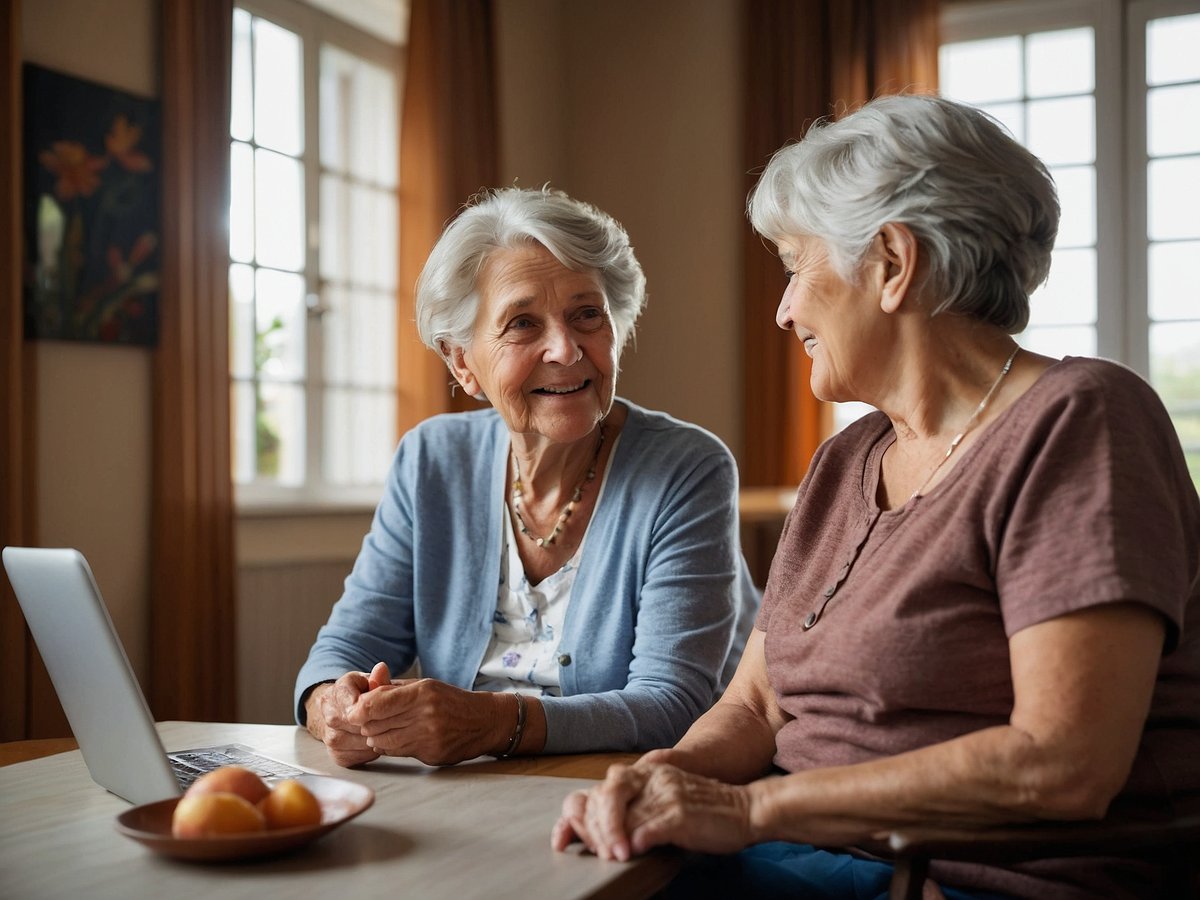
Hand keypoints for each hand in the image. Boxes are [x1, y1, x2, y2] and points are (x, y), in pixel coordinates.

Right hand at [305, 670, 381, 767]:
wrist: (338, 711)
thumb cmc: (357, 695)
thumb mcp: (367, 681)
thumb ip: (377, 679)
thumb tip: (381, 669)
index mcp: (336, 693)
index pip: (355, 706)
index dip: (373, 709)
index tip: (383, 709)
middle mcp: (329, 716)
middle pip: (360, 726)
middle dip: (378, 724)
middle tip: (390, 720)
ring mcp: (330, 738)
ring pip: (361, 742)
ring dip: (376, 738)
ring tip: (384, 729)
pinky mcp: (336, 755)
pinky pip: (360, 756)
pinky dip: (371, 750)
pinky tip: (375, 740)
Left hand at [346, 678, 511, 765]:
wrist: (484, 721)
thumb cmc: (450, 700)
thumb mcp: (424, 686)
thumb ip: (393, 689)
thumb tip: (362, 694)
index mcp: (422, 692)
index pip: (375, 704)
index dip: (358, 709)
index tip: (354, 710)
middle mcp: (425, 715)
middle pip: (374, 725)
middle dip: (367, 723)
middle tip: (371, 720)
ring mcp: (429, 737)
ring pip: (382, 742)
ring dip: (377, 737)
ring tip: (385, 729)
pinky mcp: (431, 754)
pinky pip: (397, 753)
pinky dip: (391, 747)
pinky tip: (399, 738)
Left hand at [552, 761, 756, 860]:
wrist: (747, 809)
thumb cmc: (706, 812)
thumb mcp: (665, 803)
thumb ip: (637, 811)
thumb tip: (600, 833)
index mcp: (646, 773)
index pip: (599, 791)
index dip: (575, 815)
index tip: (561, 840)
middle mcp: (652, 777)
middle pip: (604, 800)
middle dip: (590, 830)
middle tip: (589, 852)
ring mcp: (666, 793)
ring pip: (622, 816)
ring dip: (609, 839)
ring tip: (607, 856)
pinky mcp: (681, 813)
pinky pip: (649, 826)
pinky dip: (636, 840)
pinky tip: (630, 852)